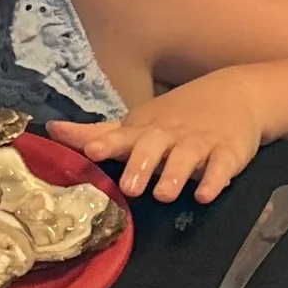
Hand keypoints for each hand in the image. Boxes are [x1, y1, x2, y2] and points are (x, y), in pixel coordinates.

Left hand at [65, 73, 266, 202]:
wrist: (237, 94)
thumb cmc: (178, 116)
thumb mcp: (138, 123)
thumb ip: (97, 133)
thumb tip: (51, 130)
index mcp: (145, 130)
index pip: (123, 136)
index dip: (107, 143)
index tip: (92, 152)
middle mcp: (170, 135)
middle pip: (154, 147)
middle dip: (142, 164)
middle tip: (130, 188)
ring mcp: (200, 143)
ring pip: (187, 157)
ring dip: (176, 174)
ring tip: (165, 194)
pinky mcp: (229, 152)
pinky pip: (222, 166)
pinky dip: (215, 179)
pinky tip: (206, 193)